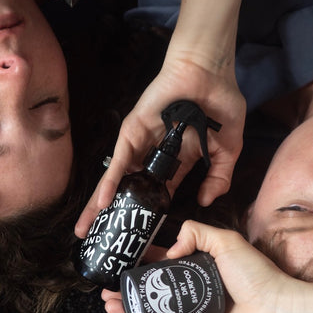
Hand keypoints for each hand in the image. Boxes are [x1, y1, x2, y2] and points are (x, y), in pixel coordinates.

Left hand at [75, 57, 245, 236]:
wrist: (209, 71)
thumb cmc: (219, 104)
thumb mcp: (226, 150)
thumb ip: (218, 177)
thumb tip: (205, 202)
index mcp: (174, 162)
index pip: (156, 195)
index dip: (146, 216)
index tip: (135, 239)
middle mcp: (153, 157)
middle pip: (129, 192)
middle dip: (113, 216)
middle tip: (97, 240)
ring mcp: (140, 145)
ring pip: (117, 181)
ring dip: (100, 205)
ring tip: (86, 231)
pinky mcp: (133, 133)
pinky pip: (120, 162)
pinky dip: (111, 183)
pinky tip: (103, 203)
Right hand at [102, 221, 310, 312]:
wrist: (279, 312)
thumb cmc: (258, 276)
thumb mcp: (226, 242)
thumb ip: (197, 233)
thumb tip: (169, 250)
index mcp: (205, 273)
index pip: (167, 268)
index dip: (144, 267)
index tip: (123, 265)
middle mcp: (200, 297)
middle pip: (157, 295)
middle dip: (131, 293)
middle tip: (108, 292)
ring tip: (111, 308)